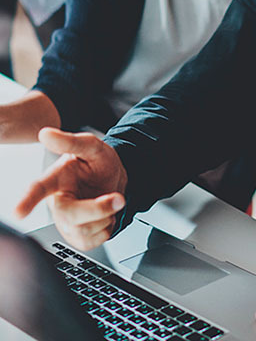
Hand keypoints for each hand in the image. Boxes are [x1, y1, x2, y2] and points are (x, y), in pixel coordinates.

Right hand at [14, 127, 127, 249]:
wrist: (115, 179)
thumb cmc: (99, 163)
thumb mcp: (92, 147)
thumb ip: (72, 141)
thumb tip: (46, 134)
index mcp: (56, 179)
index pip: (38, 189)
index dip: (27, 200)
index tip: (18, 212)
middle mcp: (58, 203)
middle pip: (68, 215)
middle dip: (97, 208)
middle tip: (117, 198)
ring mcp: (66, 222)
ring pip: (83, 231)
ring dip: (106, 215)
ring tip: (109, 201)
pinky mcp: (78, 237)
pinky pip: (94, 241)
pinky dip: (108, 227)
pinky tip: (105, 215)